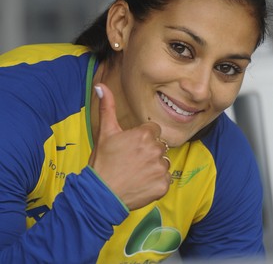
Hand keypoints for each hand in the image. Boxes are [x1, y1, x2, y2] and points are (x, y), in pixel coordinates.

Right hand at [89, 84, 170, 209]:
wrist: (101, 194)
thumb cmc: (103, 162)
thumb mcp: (105, 132)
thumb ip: (107, 106)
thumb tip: (100, 85)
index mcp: (144, 134)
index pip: (154, 131)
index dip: (142, 138)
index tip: (131, 147)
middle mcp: (156, 150)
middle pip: (159, 145)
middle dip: (149, 151)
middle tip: (132, 160)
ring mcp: (160, 168)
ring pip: (163, 161)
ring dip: (154, 166)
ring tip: (136, 172)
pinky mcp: (163, 185)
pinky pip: (165, 179)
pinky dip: (156, 182)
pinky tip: (141, 183)